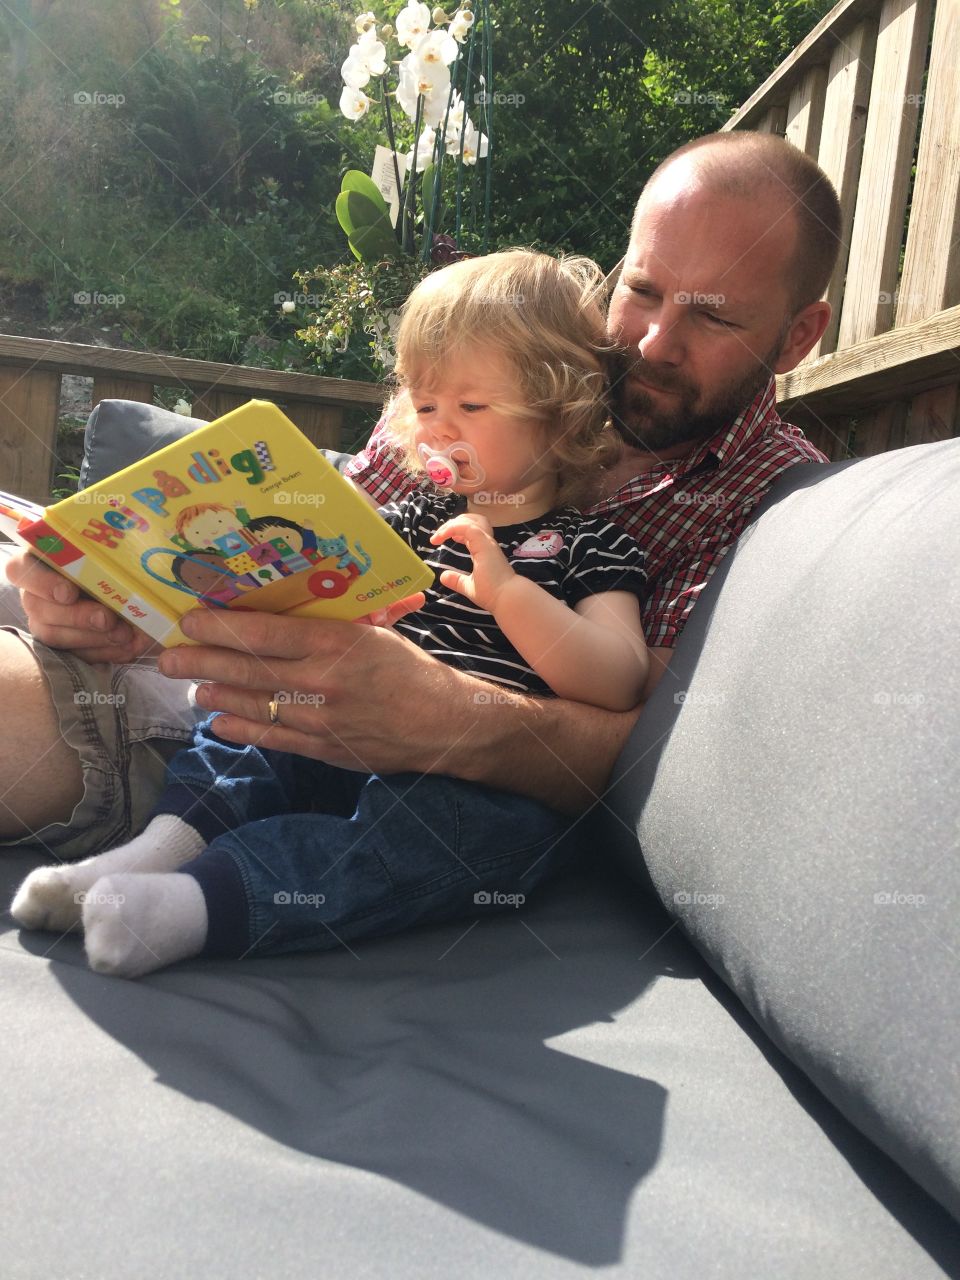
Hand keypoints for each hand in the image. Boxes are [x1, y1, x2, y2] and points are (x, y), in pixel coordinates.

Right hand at [5, 550, 156, 663]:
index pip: (20, 570)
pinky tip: (128, 649)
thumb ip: (102, 549)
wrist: (122, 586)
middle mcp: (35, 594)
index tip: (69, 593)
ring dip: (93, 639)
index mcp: (38, 563)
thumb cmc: (107, 560)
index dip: (43, 583)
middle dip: (78, 617)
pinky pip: (77, 655)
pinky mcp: (64, 645)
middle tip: (107, 619)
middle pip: (40, 609)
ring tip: (125, 635)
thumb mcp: (103, 550)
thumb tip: (127, 546)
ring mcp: (46, 622)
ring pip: (55, 636)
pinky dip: (105, 653)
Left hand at [157, 606, 478, 775]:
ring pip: (252, 704)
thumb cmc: (410, 670)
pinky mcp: (321, 748)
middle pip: (246, 668)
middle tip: (168, 655)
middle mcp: (321, 680)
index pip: (264, 632)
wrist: (443, 724)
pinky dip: (240, 729)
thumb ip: (331, 623)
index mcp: (335, 642)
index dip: (220, 625)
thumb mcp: (375, 633)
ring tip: (191, 685)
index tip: (192, 618)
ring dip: (214, 694)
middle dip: (200, 660)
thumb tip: (289, 604)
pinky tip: (218, 720)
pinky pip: (271, 737)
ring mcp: (318, 718)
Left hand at [430, 512, 514, 611]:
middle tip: (439, 534)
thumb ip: (456, 580)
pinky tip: (441, 536)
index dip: (455, 531)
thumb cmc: (491, 593)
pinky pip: (466, 527)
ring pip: (471, 520)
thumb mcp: (468, 586)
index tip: (439, 541)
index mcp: (484, 550)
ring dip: (453, 523)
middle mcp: (486, 543)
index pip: (471, 531)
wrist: (504, 598)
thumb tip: (443, 576)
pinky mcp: (483, 542)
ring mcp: (486, 541)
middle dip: (455, 522)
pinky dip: (452, 528)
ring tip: (440, 534)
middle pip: (473, 520)